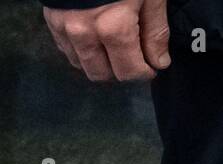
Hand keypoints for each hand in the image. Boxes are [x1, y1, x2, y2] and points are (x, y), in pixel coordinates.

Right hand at [43, 0, 170, 82]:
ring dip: (99, 61)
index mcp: (113, 29)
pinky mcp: (50, 17)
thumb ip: (155, 31)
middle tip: (133, 56)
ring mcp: (63, 24)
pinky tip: (94, 37)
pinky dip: (80, 48)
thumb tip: (158, 62)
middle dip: (121, 70)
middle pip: (102, 74)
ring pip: (80, 63)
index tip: (152, 64)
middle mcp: (84, 32)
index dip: (145, 72)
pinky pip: (64, 47)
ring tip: (114, 46)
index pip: (129, 72)